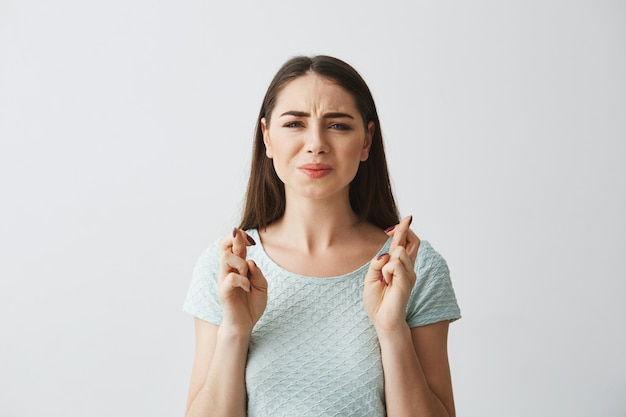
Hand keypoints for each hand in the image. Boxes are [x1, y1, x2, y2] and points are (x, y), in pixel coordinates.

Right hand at [217, 228, 267, 334]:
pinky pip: (232, 278)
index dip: (240, 237)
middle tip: (249, 243)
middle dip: (236, 238)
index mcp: (237, 266)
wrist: (244, 324)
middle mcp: (228, 270)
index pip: (232, 244)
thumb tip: (251, 262)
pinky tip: (248, 289)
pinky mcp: (224, 291)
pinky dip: (243, 280)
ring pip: (226, 257)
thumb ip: (258, 273)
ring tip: (247, 275)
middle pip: (224, 245)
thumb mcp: (262, 286)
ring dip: (241, 262)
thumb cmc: (252, 304)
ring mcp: (224, 280)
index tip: (252, 241)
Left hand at [363, 216, 419, 332]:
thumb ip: (377, 262)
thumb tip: (386, 252)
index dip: (404, 230)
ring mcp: (409, 274)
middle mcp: (408, 268)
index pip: (407, 243)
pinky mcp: (407, 281)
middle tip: (392, 229)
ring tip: (384, 279)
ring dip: (385, 263)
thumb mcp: (371, 277)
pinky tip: (387, 283)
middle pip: (412, 241)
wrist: (382, 320)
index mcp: (400, 267)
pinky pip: (394, 264)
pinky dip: (385, 271)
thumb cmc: (377, 301)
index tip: (402, 221)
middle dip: (403, 231)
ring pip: (398, 252)